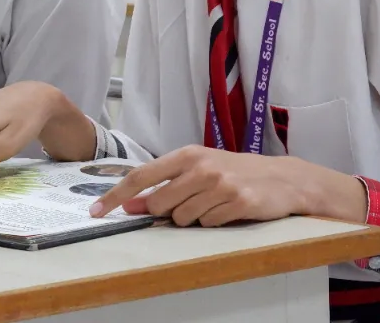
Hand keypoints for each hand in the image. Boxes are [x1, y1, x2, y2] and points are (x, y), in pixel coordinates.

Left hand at [90, 145, 367, 227]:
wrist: (284, 178)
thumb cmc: (236, 172)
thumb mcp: (199, 170)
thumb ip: (165, 184)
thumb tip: (130, 202)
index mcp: (186, 154)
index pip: (140, 176)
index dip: (115, 195)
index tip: (96, 211)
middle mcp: (200, 166)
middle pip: (160, 204)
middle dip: (167, 212)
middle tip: (191, 203)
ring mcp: (219, 184)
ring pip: (183, 219)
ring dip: (194, 218)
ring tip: (214, 205)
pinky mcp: (237, 202)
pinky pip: (208, 224)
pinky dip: (214, 222)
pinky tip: (229, 210)